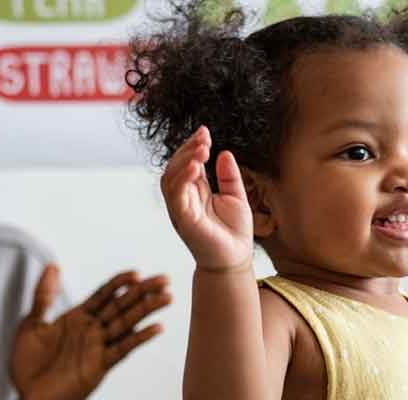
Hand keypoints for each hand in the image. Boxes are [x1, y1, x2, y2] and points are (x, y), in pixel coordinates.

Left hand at [10, 265, 171, 399]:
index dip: (119, 283)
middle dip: (143, 292)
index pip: (104, 295)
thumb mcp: (31, 325)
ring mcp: (99, 346)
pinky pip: (123, 348)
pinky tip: (156, 327)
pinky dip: (140, 337)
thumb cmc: (29, 364)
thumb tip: (53, 266)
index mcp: (78, 317)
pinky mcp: (101, 365)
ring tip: (167, 297)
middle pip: (122, 305)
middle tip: (165, 279)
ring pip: (127, 323)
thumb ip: (44, 296)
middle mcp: (93, 329)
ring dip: (148, 310)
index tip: (136, 273)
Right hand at [161, 125, 253, 270]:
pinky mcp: (183, 220)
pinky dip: (183, 179)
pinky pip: (176, 196)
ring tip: (201, 149)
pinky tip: (196, 167)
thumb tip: (224, 153)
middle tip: (204, 138)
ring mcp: (181, 209)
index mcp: (195, 192)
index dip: (193, 146)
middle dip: (187, 149)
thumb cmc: (234, 232)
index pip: (187, 163)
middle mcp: (185, 198)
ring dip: (184, 160)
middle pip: (175, 167)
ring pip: (171, 178)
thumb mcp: (236, 196)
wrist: (236, 259)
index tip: (205, 131)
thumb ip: (229, 176)